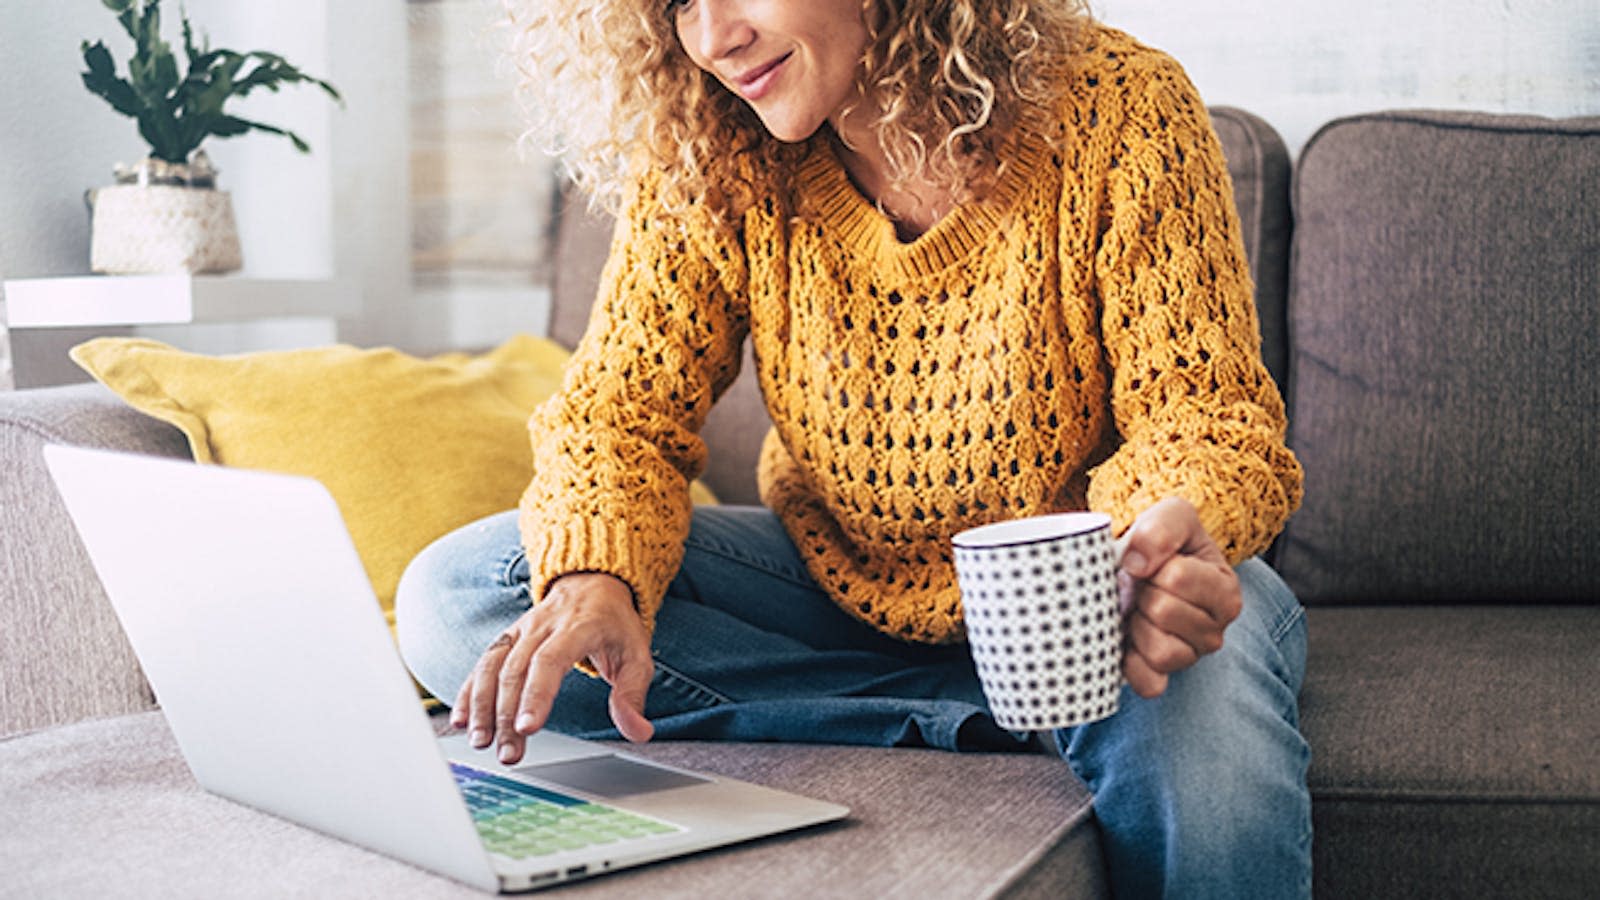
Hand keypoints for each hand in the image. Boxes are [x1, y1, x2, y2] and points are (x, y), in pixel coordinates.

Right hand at [450, 571, 654, 763]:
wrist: (593, 582)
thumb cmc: (614, 624)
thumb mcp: (637, 655)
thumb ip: (633, 695)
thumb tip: (638, 732)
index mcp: (578, 627)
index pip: (551, 661)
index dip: (537, 694)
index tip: (528, 727)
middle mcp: (543, 626)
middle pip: (517, 671)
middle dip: (508, 715)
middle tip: (509, 753)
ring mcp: (521, 630)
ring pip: (493, 666)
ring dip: (483, 706)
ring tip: (481, 741)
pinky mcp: (507, 638)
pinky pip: (483, 663)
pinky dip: (468, 691)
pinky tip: (462, 720)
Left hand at [1116, 497, 1241, 698]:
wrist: (1141, 564)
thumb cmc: (1162, 542)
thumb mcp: (1172, 515)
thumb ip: (1162, 527)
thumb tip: (1135, 563)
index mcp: (1224, 590)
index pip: (1178, 577)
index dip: (1152, 564)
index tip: (1153, 562)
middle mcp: (1216, 630)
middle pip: (1163, 612)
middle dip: (1141, 593)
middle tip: (1142, 586)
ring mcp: (1191, 657)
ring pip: (1161, 651)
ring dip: (1137, 625)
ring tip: (1137, 609)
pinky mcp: (1163, 678)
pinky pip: (1149, 684)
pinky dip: (1130, 663)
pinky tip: (1128, 639)